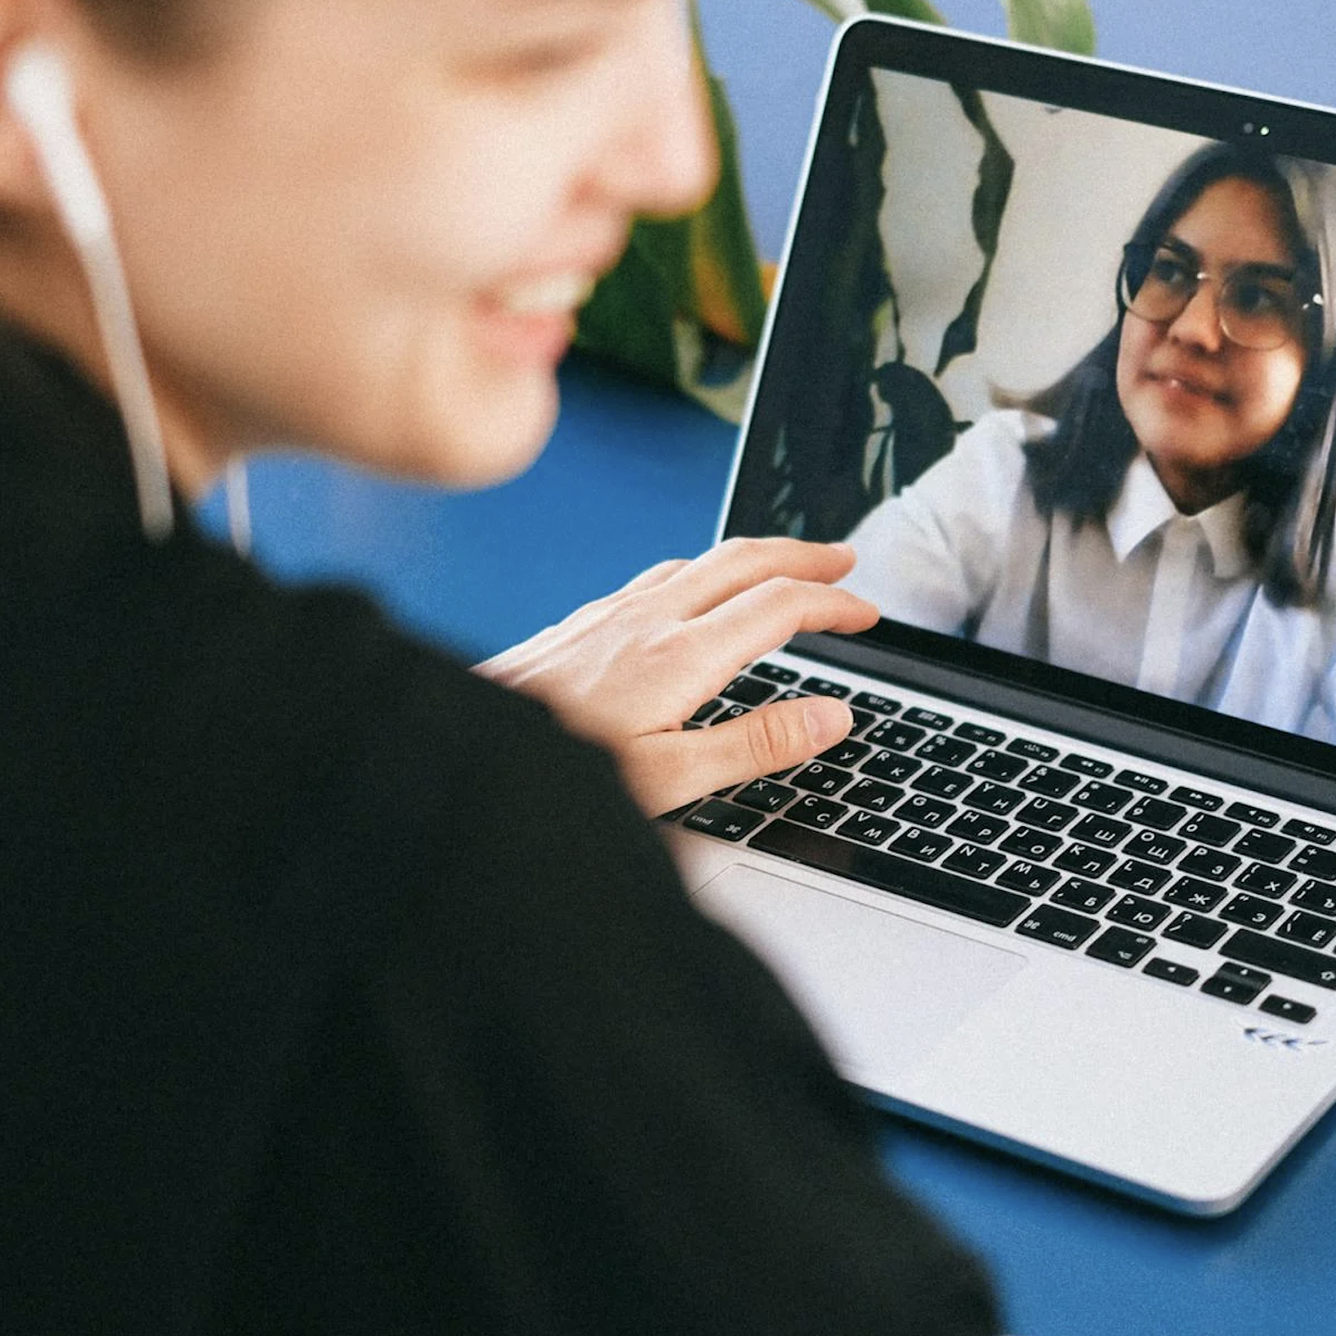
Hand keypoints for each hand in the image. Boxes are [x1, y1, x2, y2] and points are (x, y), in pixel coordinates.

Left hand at [477, 537, 878, 817]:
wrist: (467, 740)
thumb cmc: (561, 769)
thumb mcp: (670, 778)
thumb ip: (756, 744)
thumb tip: (832, 716)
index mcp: (681, 656)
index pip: (780, 607)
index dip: (834, 604)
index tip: (868, 614)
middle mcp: (649, 618)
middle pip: (746, 560)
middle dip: (805, 556)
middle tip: (846, 563)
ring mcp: (614, 612)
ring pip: (703, 560)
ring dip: (758, 558)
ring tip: (788, 570)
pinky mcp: (586, 620)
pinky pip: (663, 573)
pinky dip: (708, 569)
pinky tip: (698, 588)